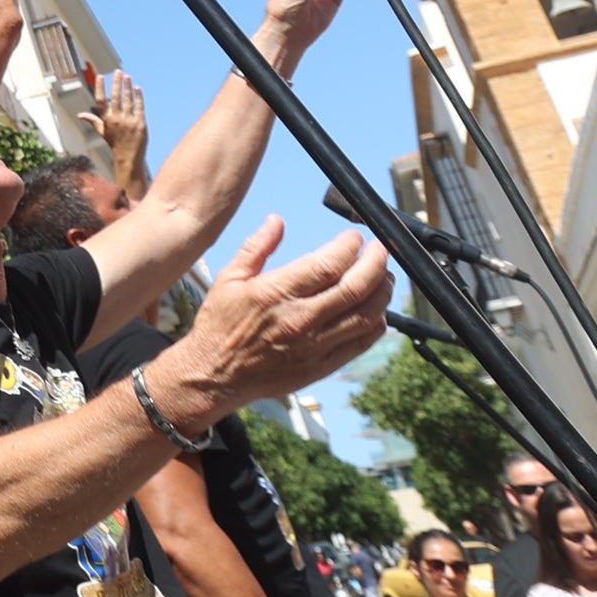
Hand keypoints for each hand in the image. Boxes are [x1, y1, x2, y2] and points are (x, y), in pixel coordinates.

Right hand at [80, 66, 146, 161]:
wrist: (129, 157)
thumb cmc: (115, 144)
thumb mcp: (102, 132)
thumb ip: (93, 121)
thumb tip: (80, 115)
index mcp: (106, 120)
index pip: (100, 100)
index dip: (100, 87)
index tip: (100, 76)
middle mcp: (116, 119)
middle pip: (115, 97)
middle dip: (116, 82)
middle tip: (118, 71)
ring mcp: (129, 121)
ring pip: (128, 99)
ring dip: (127, 86)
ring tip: (127, 76)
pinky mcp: (140, 123)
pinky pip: (139, 106)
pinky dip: (138, 96)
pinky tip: (137, 88)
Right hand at [158, 219, 391, 422]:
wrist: (213, 375)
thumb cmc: (219, 325)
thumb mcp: (229, 278)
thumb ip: (256, 247)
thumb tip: (277, 221)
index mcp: (275, 294)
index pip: (327, 265)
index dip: (349, 247)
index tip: (354, 237)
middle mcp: (299, 320)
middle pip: (355, 288)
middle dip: (376, 263)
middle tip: (381, 249)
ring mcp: (314, 346)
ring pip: (366, 316)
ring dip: (382, 292)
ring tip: (384, 277)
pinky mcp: (322, 367)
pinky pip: (361, 343)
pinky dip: (377, 324)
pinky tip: (376, 310)